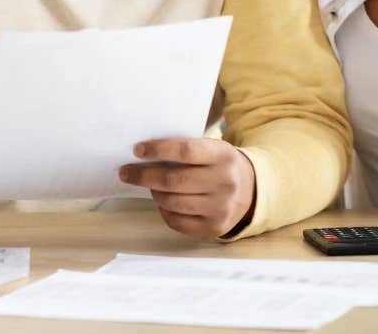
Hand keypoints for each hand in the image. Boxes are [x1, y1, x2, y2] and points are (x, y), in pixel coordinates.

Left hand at [119, 138, 256, 239]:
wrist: (251, 191)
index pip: (186, 151)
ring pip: (172, 202)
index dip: (159, 150)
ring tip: (147, 185)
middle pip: (174, 180)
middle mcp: (225, 182)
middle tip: (126, 172)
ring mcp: (220, 208)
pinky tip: (162, 201)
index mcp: (224, 155)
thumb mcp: (212, 149)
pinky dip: (163, 210)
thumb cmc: (219, 165)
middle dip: (144, 176)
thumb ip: (186, 150)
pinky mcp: (213, 228)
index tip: (137, 150)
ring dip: (153, 192)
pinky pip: (176, 221)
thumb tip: (143, 155)